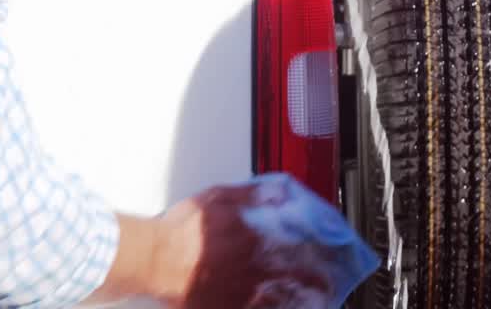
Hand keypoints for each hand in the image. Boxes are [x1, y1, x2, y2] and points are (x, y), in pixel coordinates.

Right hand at [108, 174, 374, 308]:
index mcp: (258, 236)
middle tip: (331, 283)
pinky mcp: (230, 307)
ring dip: (303, 299)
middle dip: (319, 280)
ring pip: (284, 299)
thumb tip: (280, 192)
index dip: (321, 249)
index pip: (300, 244)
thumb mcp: (220, 197)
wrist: (156, 258)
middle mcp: (257, 266)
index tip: (334, 250)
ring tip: (317, 300)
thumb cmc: (184, 229)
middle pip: (298, 276)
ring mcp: (245, 292)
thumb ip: (253, 194)